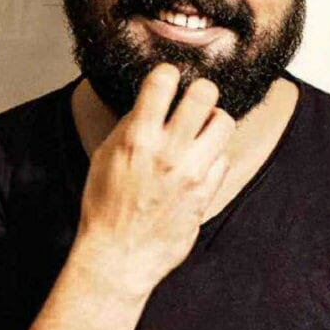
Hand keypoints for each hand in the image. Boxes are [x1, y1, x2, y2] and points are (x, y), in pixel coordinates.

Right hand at [76, 63, 234, 296]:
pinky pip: (224, 158)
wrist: (119, 255)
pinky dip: (214, 156)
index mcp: (138, 138)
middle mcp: (168, 151)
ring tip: (201, 130)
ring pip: (224, 122)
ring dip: (213, 120)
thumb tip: (153, 102)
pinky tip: (200, 162)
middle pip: (204, 93)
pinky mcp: (207, 192)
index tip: (167, 79)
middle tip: (194, 100)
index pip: (162, 81)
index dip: (167, 74)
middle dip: (200, 91)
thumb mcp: (105, 157)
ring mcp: (192, 172)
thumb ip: (131, 126)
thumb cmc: (105, 207)